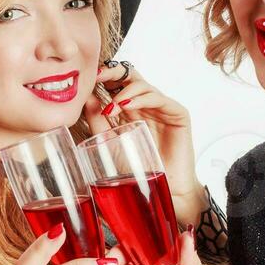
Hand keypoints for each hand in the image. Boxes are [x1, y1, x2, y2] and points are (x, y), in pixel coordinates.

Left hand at [86, 61, 207, 224]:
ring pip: (143, 85)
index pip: (117, 82)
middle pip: (130, 76)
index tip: (88, 77)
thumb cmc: (138, 170)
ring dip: (124, 92)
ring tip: (111, 107)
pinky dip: (141, 98)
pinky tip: (126, 106)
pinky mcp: (178, 114)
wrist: (164, 191)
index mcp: (130, 109)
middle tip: (97, 76)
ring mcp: (162, 108)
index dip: (104, 76)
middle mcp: (146, 105)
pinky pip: (159, 98)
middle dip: (113, 72)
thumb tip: (86, 98)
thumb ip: (98, 121)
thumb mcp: (109, 142)